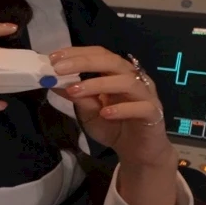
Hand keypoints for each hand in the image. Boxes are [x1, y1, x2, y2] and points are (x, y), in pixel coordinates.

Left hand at [49, 46, 175, 166]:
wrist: (137, 150)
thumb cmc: (112, 126)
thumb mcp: (87, 111)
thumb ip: (75, 96)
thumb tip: (51, 81)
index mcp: (117, 73)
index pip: (99, 54)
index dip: (77, 53)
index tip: (53, 58)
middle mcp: (133, 79)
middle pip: (112, 62)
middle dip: (84, 62)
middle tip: (59, 69)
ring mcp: (146, 95)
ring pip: (127, 82)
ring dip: (98, 84)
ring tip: (74, 91)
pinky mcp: (154, 113)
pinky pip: (141, 107)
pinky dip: (122, 108)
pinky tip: (105, 113)